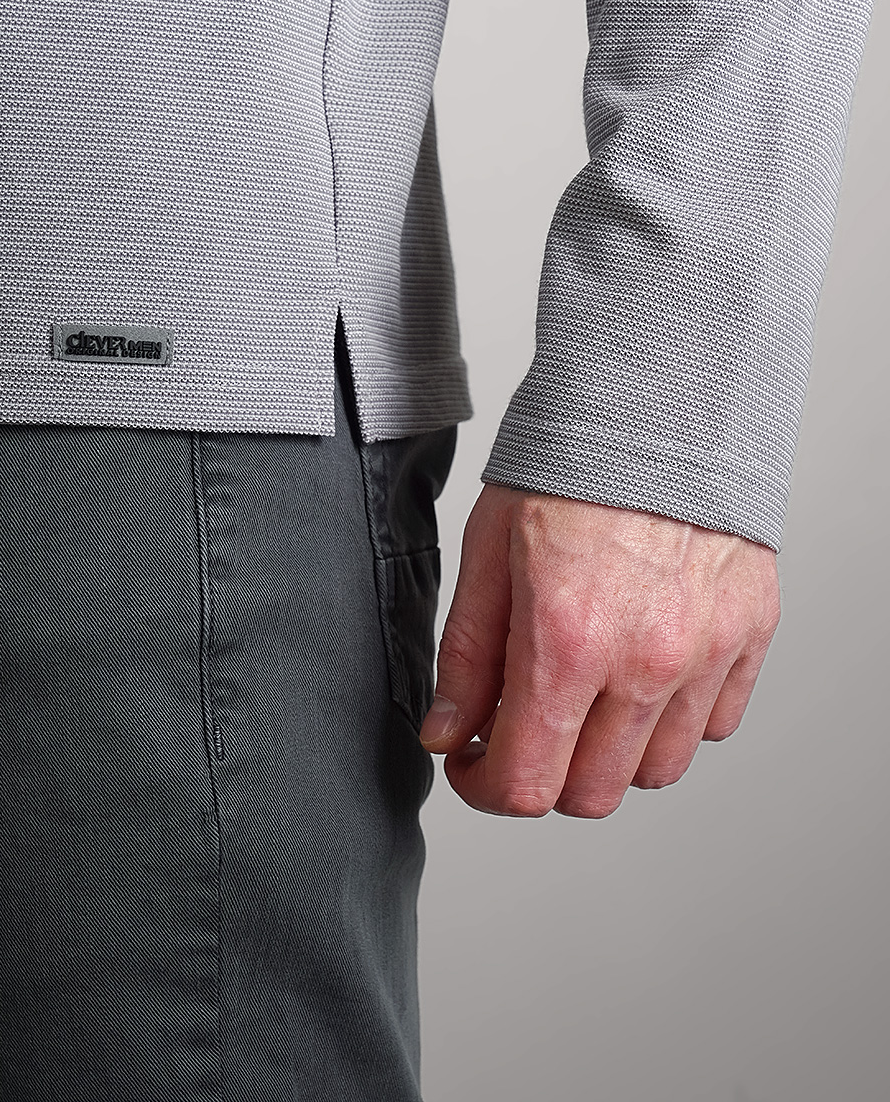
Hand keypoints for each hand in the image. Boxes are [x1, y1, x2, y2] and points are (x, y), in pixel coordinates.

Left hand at [418, 483, 780, 817]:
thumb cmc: (571, 466)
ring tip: (587, 697)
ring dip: (611, 754)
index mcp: (568, 641)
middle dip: (545, 776)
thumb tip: (448, 733)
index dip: (484, 789)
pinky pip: (716, 726)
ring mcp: (707, 653)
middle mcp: (647, 661)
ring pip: (658, 772)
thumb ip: (468, 655)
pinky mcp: (750, 635)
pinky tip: (643, 672)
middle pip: (592, 795)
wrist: (660, 403)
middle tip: (524, 729)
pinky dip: (675, 719)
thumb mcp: (489, 551)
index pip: (527, 784)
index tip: (472, 764)